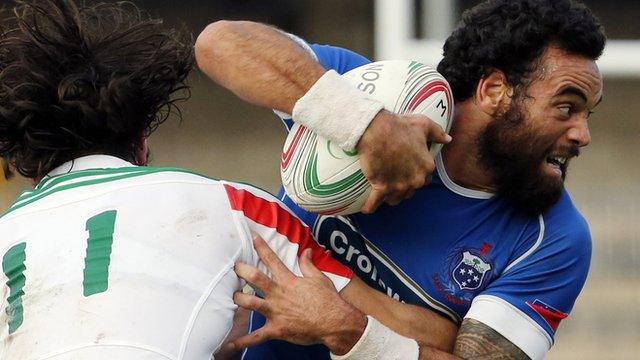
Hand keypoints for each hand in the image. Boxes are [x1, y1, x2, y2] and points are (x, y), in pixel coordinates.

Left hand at [229, 237, 366, 354]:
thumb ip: (308, 264)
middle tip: (233, 267)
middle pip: (254, 278)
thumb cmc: (328, 300)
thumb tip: (306, 250)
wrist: (335, 322)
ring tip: (232, 296)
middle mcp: (278, 294)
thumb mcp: (319, 278)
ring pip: (250, 303)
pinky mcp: (277, 329)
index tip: (252, 238)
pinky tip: (230, 344)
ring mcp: (276, 311)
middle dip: (241, 270)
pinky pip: (257, 336)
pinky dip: (243, 341)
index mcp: (288, 280)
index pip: (272, 259)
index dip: (261, 247)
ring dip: (238, 298)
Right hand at [356, 110, 451, 212]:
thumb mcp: (424, 125)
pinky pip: (375, 202)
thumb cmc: (400, 126)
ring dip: (390, 197)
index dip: (416, 175)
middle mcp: (415, 180)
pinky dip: (370, 206)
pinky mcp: (381, 187)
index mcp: (426, 167)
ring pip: (395, 198)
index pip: (425, 179)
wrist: (377, 130)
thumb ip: (438, 133)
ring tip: (384, 194)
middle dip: (404, 187)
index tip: (409, 171)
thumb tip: (448, 139)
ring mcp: (398, 185)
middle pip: (411, 191)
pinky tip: (367, 209)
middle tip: (395, 180)